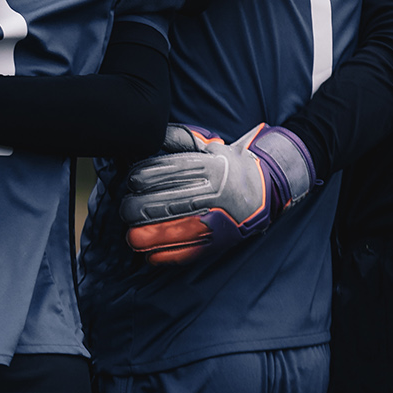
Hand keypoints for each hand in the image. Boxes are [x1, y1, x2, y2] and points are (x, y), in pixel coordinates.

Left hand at [120, 123, 317, 263]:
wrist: (267, 189)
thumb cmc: (228, 166)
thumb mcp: (208, 146)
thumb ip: (178, 140)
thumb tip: (148, 137)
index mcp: (208, 167)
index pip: (165, 172)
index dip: (141, 178)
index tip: (131, 182)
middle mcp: (212, 193)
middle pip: (161, 204)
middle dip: (135, 209)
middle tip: (126, 209)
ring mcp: (217, 218)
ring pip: (170, 231)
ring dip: (144, 235)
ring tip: (132, 235)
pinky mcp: (220, 241)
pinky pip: (187, 252)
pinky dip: (163, 255)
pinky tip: (148, 253)